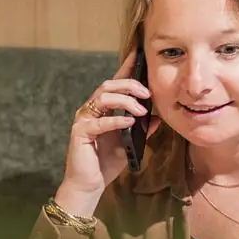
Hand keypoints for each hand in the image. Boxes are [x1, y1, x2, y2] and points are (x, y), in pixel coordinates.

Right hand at [56, 51, 151, 218]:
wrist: (89, 184)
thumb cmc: (106, 162)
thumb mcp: (129, 143)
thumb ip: (142, 129)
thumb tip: (158, 117)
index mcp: (102, 109)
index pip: (115, 83)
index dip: (126, 67)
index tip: (139, 53)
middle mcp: (91, 110)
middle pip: (109, 85)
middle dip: (130, 85)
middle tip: (147, 93)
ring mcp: (84, 119)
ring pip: (103, 98)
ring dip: (125, 101)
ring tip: (141, 111)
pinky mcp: (80, 132)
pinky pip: (100, 121)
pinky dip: (116, 120)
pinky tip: (129, 122)